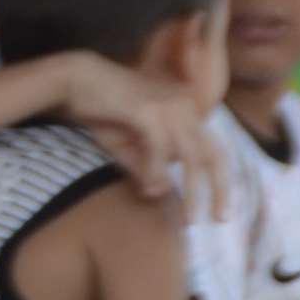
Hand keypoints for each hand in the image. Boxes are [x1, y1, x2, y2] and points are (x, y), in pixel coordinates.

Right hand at [42, 53, 231, 217]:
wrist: (75, 79)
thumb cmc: (102, 111)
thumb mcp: (126, 147)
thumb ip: (144, 166)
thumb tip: (159, 193)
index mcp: (185, 114)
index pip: (214, 152)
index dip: (224, 182)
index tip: (224, 212)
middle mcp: (182, 108)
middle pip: (214, 154)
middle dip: (222, 189)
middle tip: (222, 220)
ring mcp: (167, 107)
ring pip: (191, 155)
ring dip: (192, 191)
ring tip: (189, 220)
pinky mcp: (146, 109)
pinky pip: (159, 147)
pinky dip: (156, 172)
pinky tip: (149, 191)